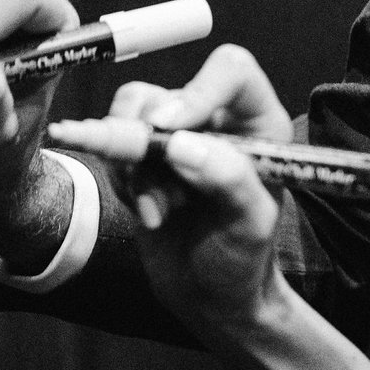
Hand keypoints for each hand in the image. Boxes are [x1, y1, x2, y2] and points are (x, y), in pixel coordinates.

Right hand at [104, 43, 294, 336]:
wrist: (208, 297)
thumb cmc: (241, 261)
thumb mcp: (248, 224)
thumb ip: (225, 176)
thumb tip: (178, 141)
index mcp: (258, 123)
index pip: (229, 72)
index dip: (196, 92)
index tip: (168, 125)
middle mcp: (216, 119)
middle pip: (164, 93)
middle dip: (149, 144)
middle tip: (156, 191)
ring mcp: (175, 135)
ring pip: (129, 111)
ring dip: (132, 165)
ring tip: (156, 208)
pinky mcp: (143, 156)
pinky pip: (111, 142)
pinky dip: (121, 179)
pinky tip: (147, 212)